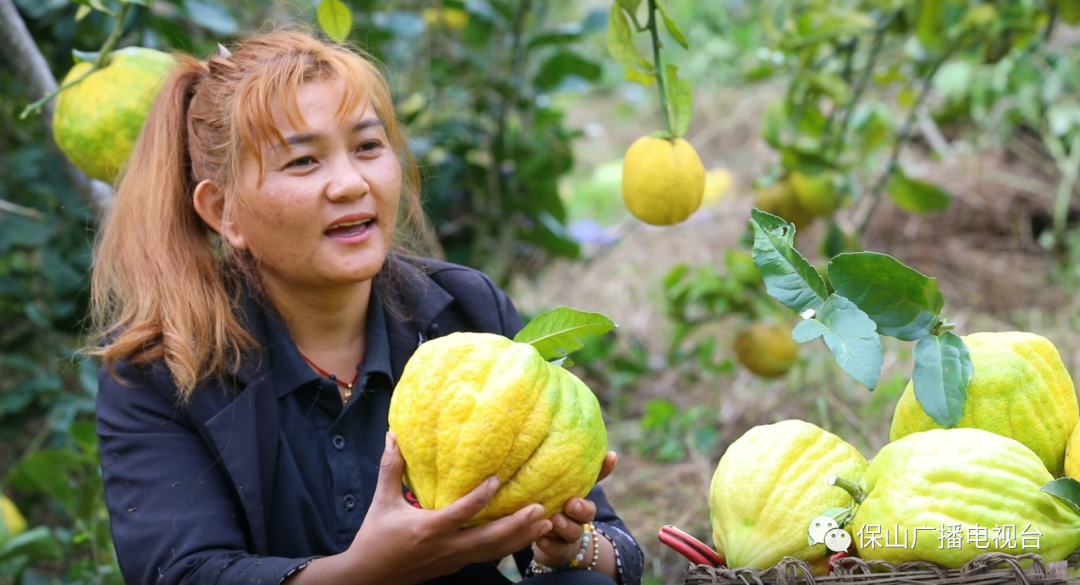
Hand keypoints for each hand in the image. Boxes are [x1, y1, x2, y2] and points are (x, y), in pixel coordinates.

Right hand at [290, 432, 552, 584]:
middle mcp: (446, 546)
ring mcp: (453, 559)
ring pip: (493, 551)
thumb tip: (392, 435)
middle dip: (517, 525)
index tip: (498, 480)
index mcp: (428, 528)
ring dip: (520, 538)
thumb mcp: (381, 502)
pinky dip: (508, 547)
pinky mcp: (455, 565)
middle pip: (489, 539)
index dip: (481, 497)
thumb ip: (391, 468)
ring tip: (546, 523)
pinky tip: (525, 537)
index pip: (461, 513)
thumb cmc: (374, 538)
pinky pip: (487, 557)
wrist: (369, 578)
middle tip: (541, 508)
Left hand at [531, 451, 617, 568]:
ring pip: (572, 532)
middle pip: (588, 512)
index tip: (610, 456)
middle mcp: (579, 516)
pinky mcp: (557, 551)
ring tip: (554, 520)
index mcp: (580, 497)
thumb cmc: (552, 509)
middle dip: (581, 507)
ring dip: (565, 526)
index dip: (605, 467)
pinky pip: (555, 548)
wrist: (551, 546)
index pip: (596, 479)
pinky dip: (548, 543)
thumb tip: (574, 440)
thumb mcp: (555, 488)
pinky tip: (540, 537)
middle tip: (570, 502)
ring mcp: (569, 535)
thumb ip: (561, 468)